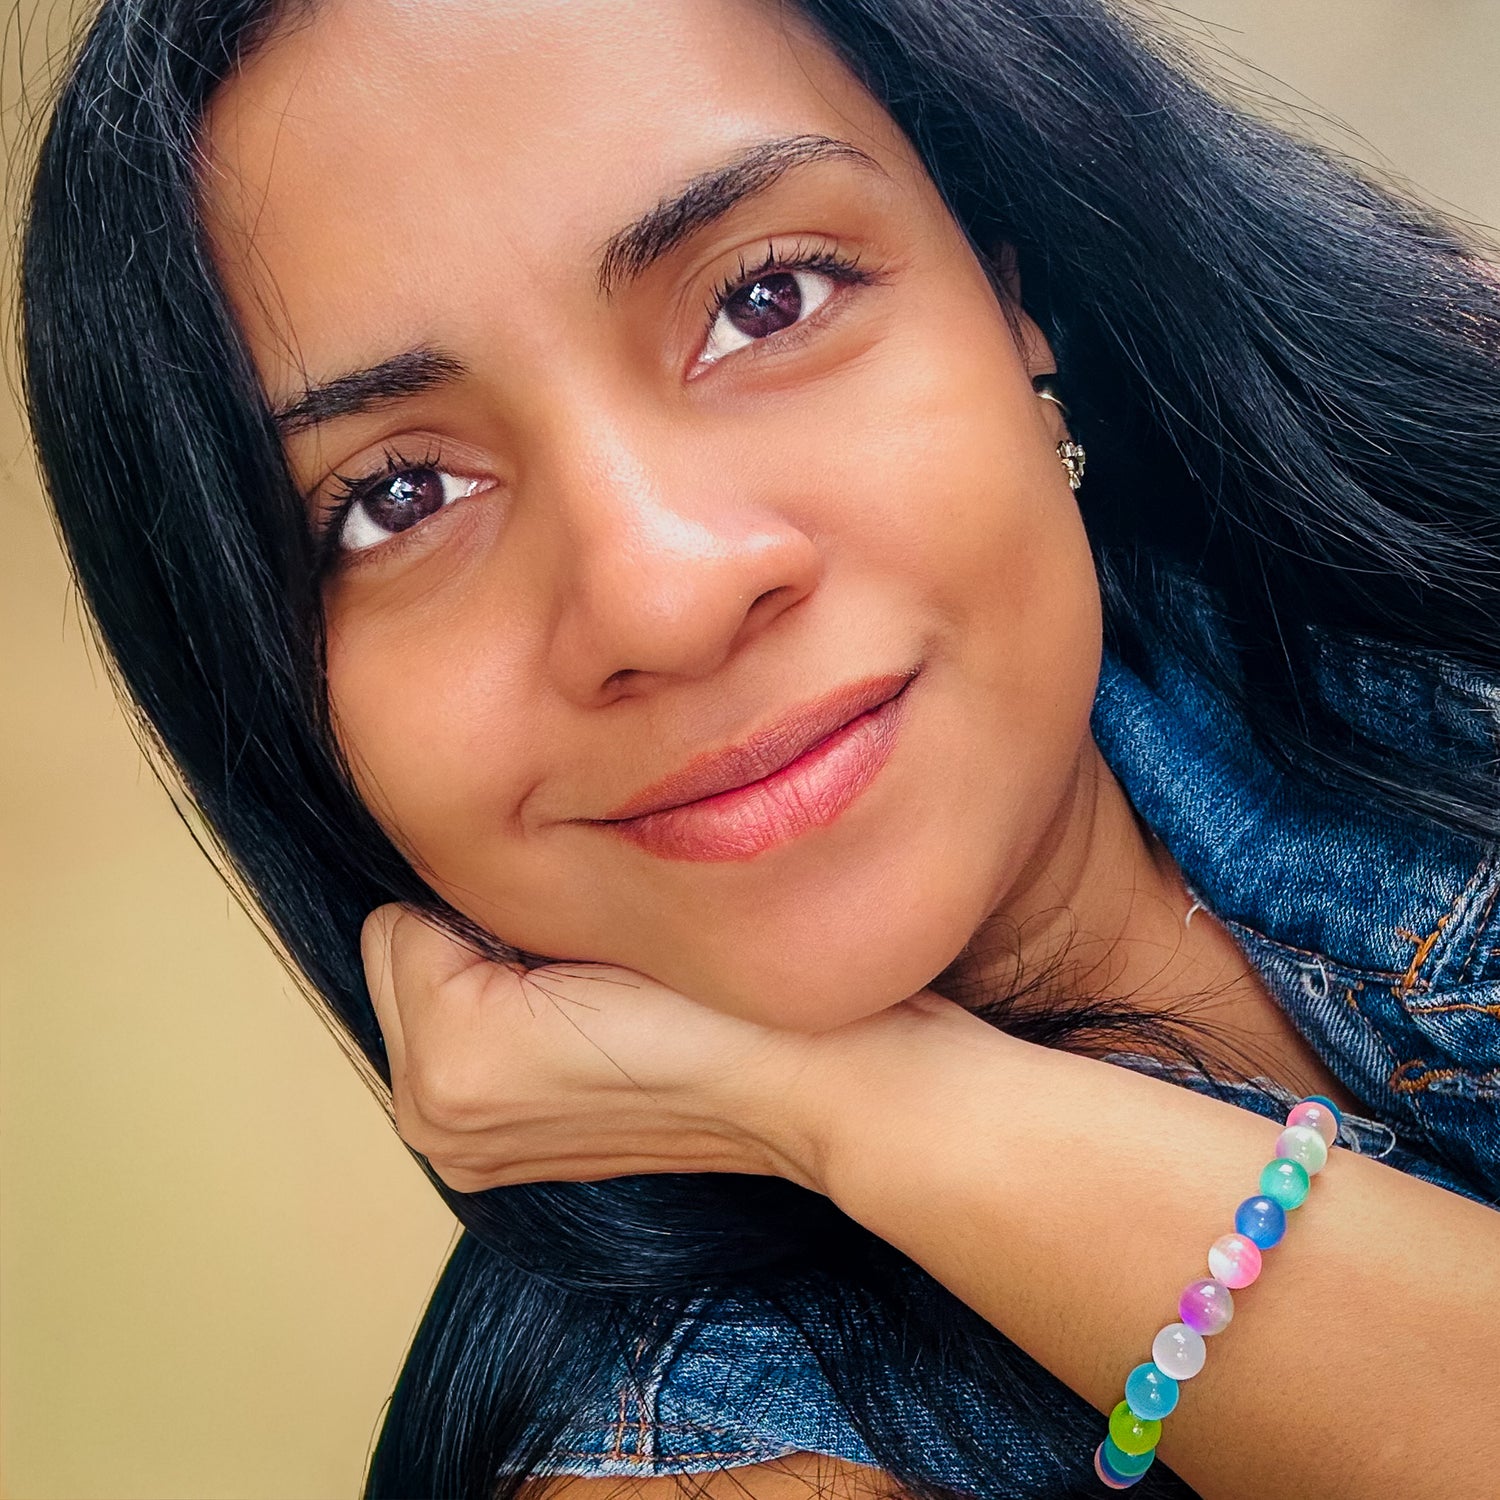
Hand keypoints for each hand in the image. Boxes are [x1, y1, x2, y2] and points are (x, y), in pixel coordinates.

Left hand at [362, 904, 841, 1193]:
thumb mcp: (602, 915)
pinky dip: (496, 1022)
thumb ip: (498, 888)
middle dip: (465, 942)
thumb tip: (454, 855)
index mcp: (448, 1064)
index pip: (401, 917)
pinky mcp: (492, 1155)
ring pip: (420, 998)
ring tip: (576, 991)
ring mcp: (461, 1148)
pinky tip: (573, 1025)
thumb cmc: (727, 996)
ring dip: (478, 982)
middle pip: (395, 963)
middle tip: (569, 959)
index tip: (563, 923)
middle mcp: (434, 1121)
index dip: (487, 898)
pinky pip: (452, 1042)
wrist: (809, 1082)